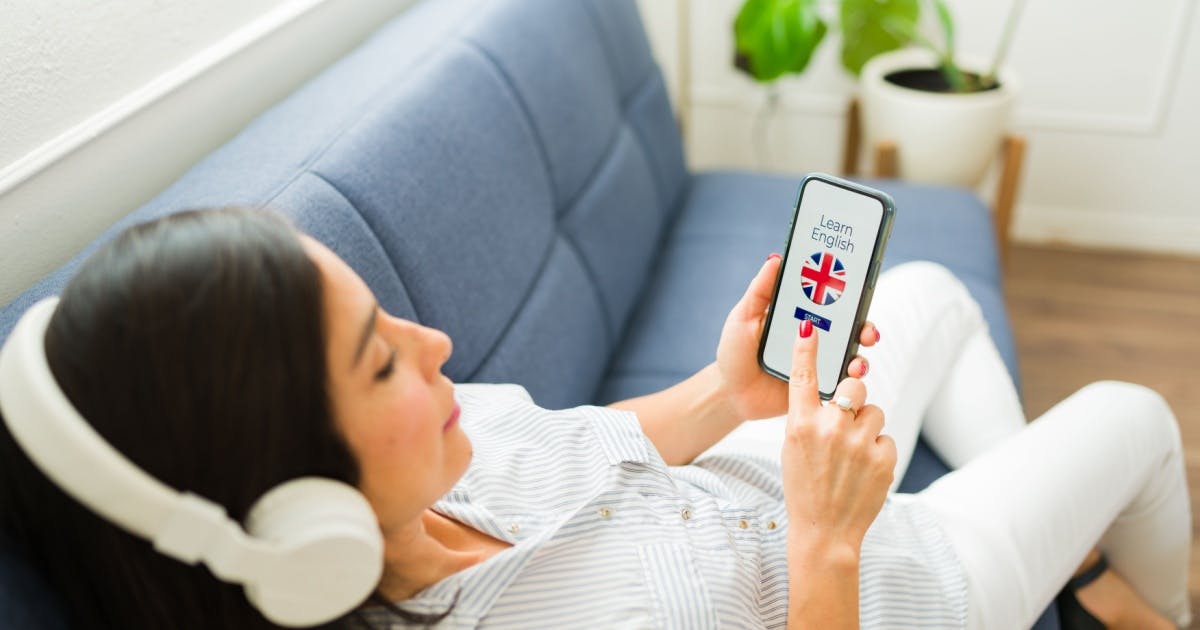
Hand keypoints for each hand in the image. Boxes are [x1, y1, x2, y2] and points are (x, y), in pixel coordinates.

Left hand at [716, 253, 880, 420]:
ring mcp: (818, 361)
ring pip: (851, 351)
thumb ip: (760, 290)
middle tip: (864, 323)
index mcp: (798, 316)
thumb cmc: (734, 352)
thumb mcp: (743, 316)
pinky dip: (852, 375)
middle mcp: (813, 337)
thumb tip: (776, 259)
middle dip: (863, 321)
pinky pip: (842, 380)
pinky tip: (851, 372)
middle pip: (848, 325)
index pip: (827, 300)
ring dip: (862, 347)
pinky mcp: (818, 384)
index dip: (845, 291)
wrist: (729, 393)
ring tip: (861, 347)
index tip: (855, 281)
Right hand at [781, 320, 895, 551]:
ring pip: (874, 411)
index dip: (806, 349)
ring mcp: (859, 443)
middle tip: (846, 420)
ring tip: (853, 455)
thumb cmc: (805, 486)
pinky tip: (863, 471)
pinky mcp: (884, 458)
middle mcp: (829, 429)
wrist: (824, 530)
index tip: (810, 327)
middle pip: (854, 386)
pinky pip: (885, 438)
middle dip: (853, 397)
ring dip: (866, 428)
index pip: (803, 377)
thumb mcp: (794, 448)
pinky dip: (877, 451)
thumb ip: (811, 418)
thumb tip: (838, 396)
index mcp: (800, 425)